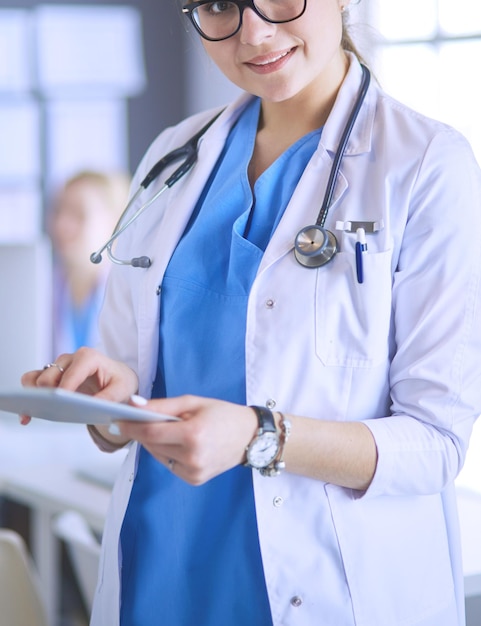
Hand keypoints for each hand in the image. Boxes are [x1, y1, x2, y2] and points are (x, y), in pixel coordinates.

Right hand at [19, 347, 138, 425]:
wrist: (117, 377)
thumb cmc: (119, 381)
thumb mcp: (122, 389)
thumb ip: (109, 397)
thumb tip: (91, 407)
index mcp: (88, 357)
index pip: (70, 374)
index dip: (63, 390)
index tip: (60, 405)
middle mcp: (69, 359)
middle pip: (47, 377)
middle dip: (46, 395)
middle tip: (50, 411)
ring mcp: (58, 367)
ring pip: (34, 377)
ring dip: (31, 395)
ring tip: (32, 413)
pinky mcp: (51, 376)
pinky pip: (32, 383)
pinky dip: (28, 398)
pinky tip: (28, 414)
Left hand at [118, 395, 257, 484]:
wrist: (250, 437)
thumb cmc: (222, 415)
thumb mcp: (193, 402)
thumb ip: (161, 406)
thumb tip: (133, 406)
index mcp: (193, 435)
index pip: (150, 433)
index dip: (130, 427)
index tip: (115, 421)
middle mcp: (193, 457)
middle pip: (152, 445)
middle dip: (142, 432)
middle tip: (137, 419)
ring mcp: (194, 472)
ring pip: (158, 455)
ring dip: (155, 442)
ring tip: (167, 429)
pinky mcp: (194, 480)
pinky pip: (168, 464)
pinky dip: (167, 452)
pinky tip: (180, 443)